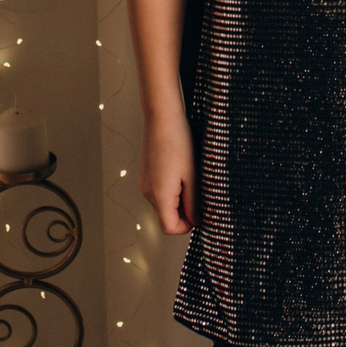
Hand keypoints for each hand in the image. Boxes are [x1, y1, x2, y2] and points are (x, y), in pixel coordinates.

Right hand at [140, 110, 196, 235]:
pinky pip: (159, 191)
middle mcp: (148, 192)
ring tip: (190, 176)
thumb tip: (195, 221)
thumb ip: (193, 203)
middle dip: (184, 210)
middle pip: (167, 216)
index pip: (170, 228)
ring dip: (179, 198)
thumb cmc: (179, 143)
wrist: (162, 118)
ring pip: (164, 203)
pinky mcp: (146, 174)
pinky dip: (172, 188)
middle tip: (198, 189)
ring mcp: (145, 183)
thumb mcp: (192, 176)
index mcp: (159, 196)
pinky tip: (181, 169)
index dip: (187, 226)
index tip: (200, 212)